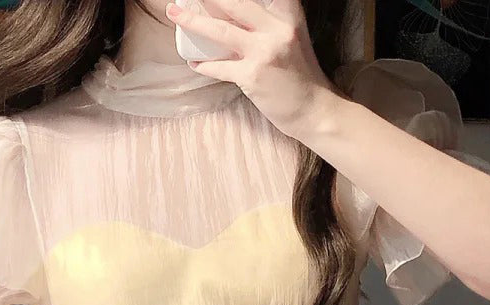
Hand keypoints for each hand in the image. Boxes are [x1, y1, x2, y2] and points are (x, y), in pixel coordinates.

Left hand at [165, 0, 334, 137]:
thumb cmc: (301, 76)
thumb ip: (272, 22)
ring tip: (175, 14)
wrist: (314, 110)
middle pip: (235, 2)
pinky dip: (204, 65)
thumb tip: (237, 14)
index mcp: (288, 15)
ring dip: (193, 21)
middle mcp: (277, 28)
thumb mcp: (293, 37)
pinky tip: (195, 62)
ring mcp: (264, 52)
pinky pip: (220, 67)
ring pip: (220, 30)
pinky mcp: (253, 76)